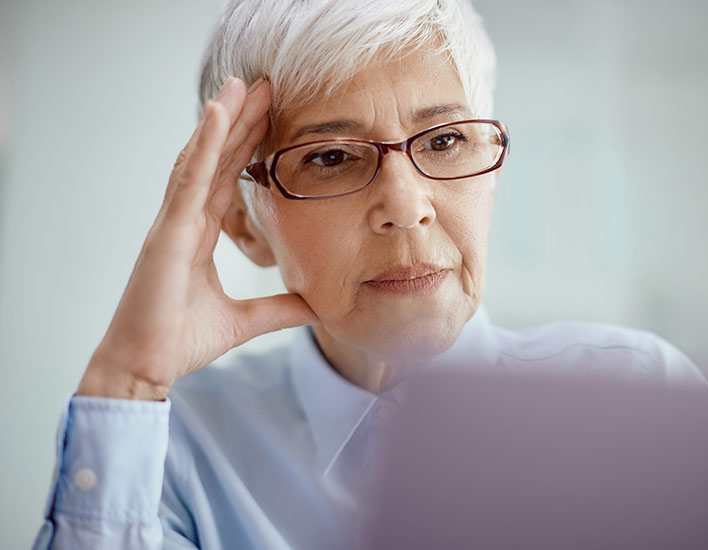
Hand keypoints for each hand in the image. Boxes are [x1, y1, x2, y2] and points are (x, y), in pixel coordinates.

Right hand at [77, 78, 317, 400]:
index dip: (246, 147)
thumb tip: (316, 307)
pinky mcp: (167, 232)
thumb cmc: (180, 340)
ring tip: (240, 85)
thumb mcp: (244, 321)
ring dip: (221, 120)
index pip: (227, 179)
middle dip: (238, 121)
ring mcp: (173, 223)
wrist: (145, 367)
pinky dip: (204, 145)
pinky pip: (188, 180)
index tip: (269, 116)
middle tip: (261, 85)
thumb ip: (278, 309)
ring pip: (200, 159)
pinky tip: (217, 115)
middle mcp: (185, 221)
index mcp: (199, 234)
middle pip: (215, 160)